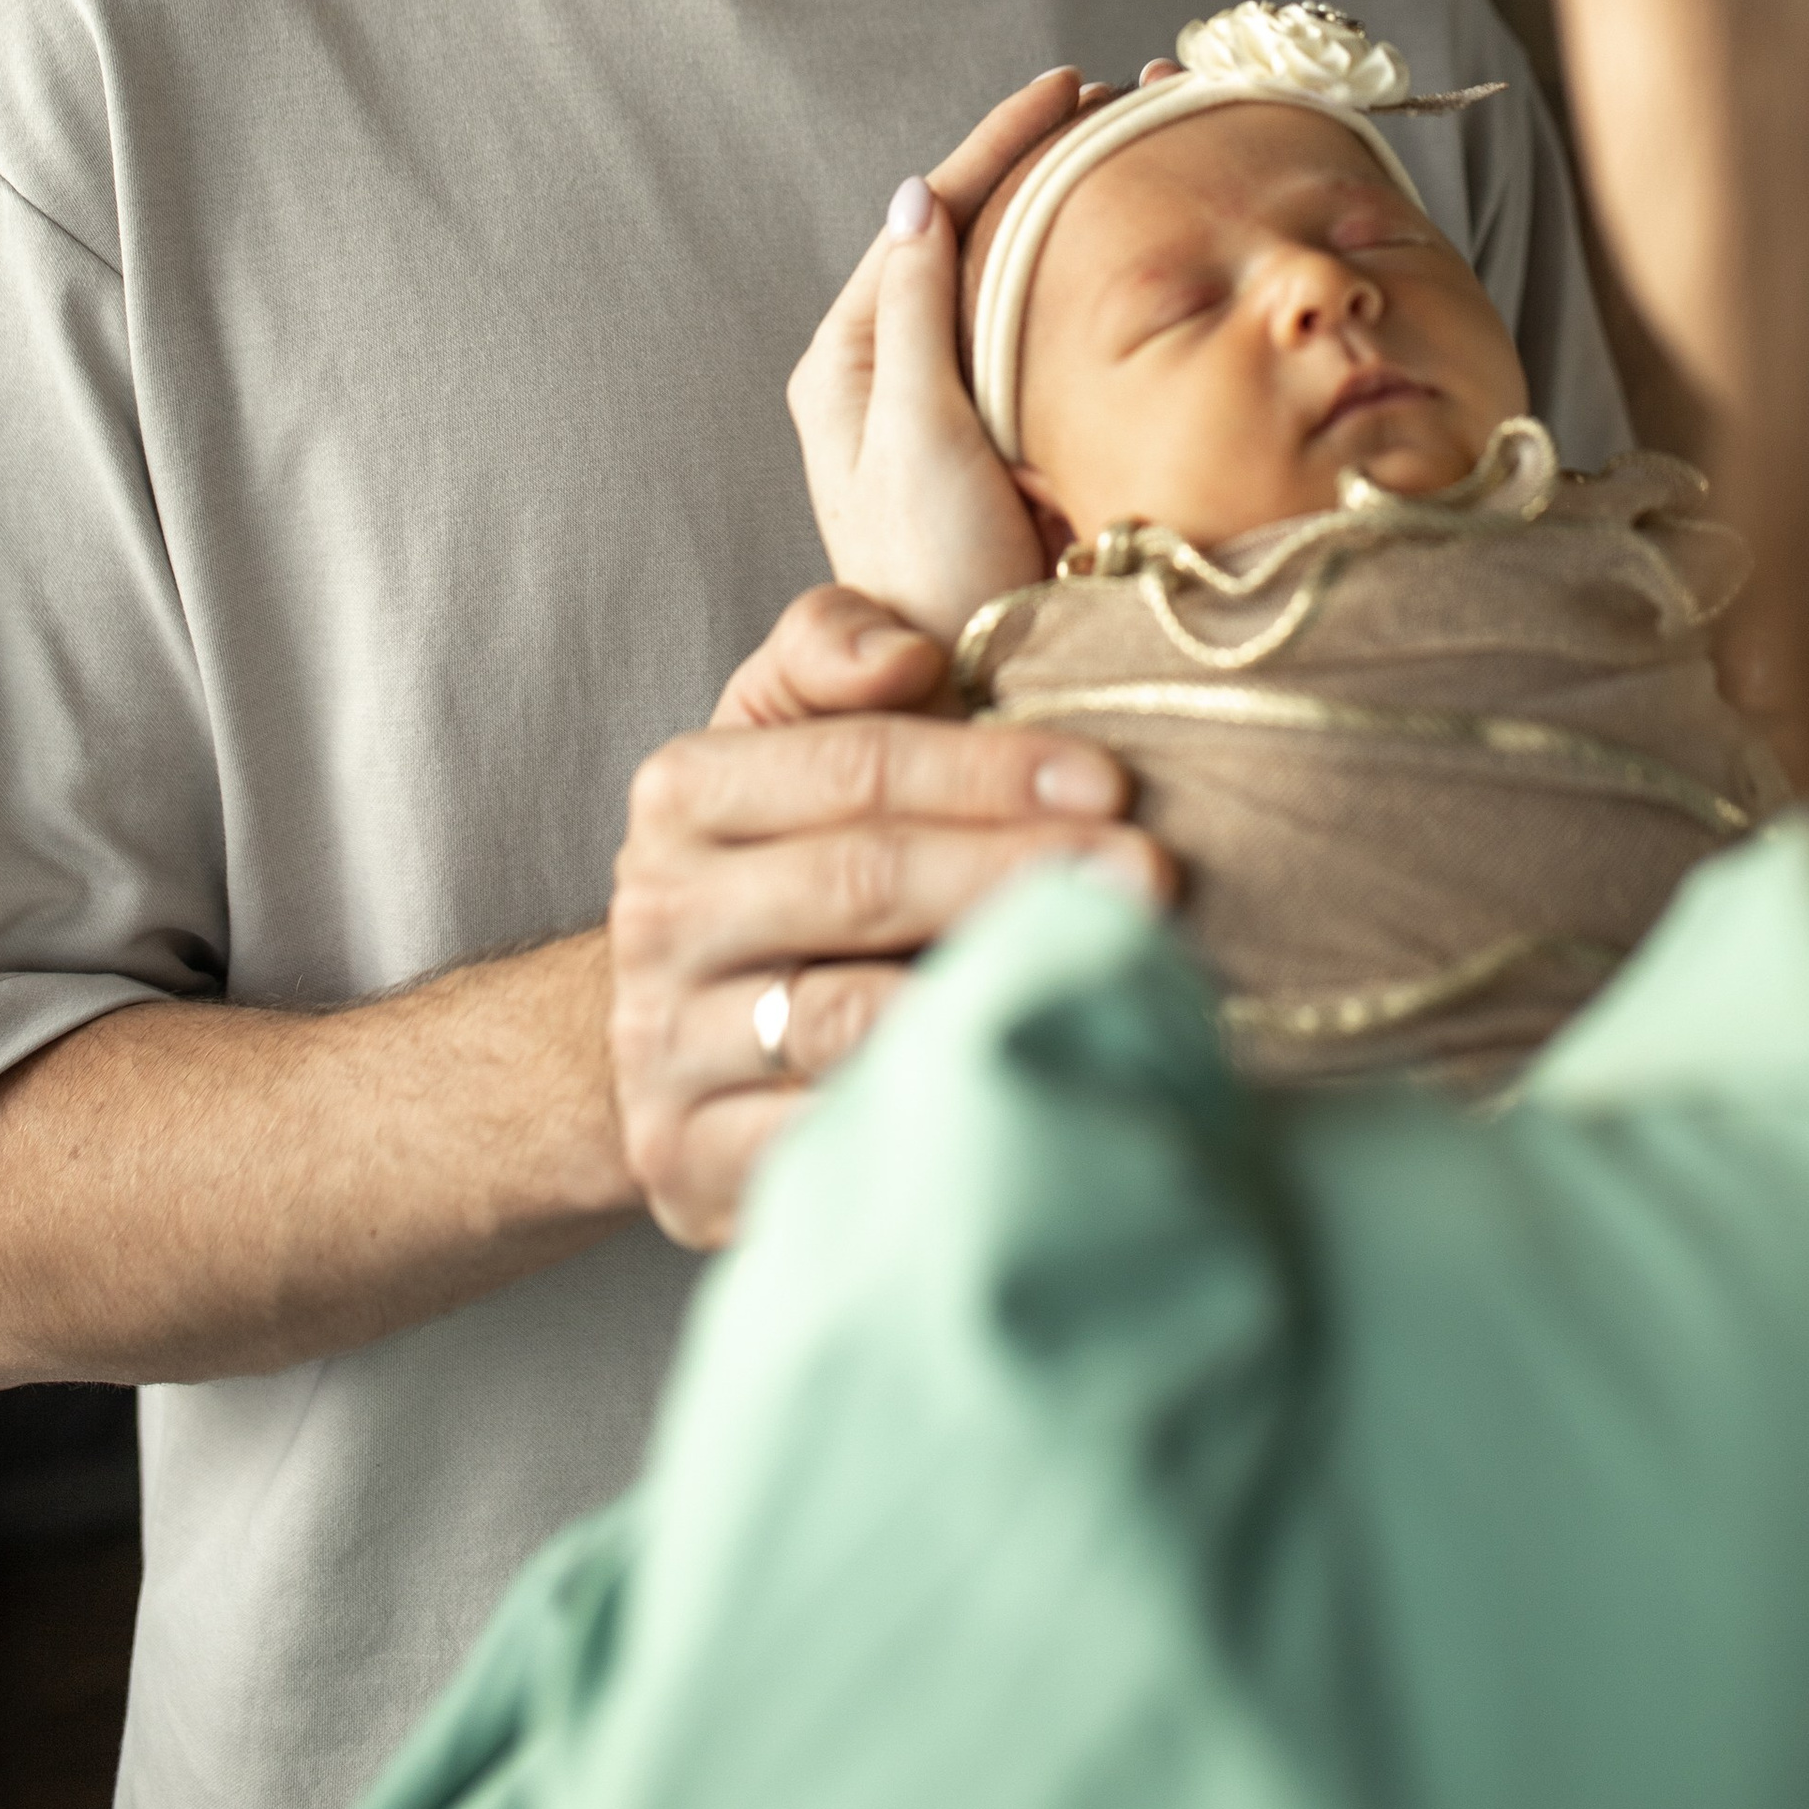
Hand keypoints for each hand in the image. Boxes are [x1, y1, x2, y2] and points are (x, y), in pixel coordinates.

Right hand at [605, 581, 1169, 1247]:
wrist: (682, 1021)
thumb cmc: (783, 848)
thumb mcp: (788, 723)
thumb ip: (834, 644)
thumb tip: (906, 654)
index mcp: (684, 790)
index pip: (854, 767)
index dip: (987, 771)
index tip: (1111, 783)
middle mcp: (659, 914)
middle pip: (858, 882)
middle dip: (1015, 871)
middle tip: (1148, 876)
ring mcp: (667, 1047)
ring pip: (845, 1019)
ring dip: (989, 992)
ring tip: (1108, 975)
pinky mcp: (690, 1164)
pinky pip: (825, 1140)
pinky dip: (932, 1111)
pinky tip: (1028, 1087)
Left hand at [788, 65, 1102, 632]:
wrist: (966, 693)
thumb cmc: (927, 576)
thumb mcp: (913, 437)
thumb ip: (914, 318)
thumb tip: (919, 197)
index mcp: (851, 360)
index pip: (930, 217)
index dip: (1000, 144)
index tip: (1069, 87)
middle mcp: (896, 371)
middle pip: (974, 236)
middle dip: (1048, 163)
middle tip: (1129, 101)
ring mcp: (956, 406)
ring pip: (1016, 283)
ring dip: (1076, 215)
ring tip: (1144, 150)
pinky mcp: (1010, 441)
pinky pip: (1049, 339)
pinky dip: (1093, 285)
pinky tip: (1145, 256)